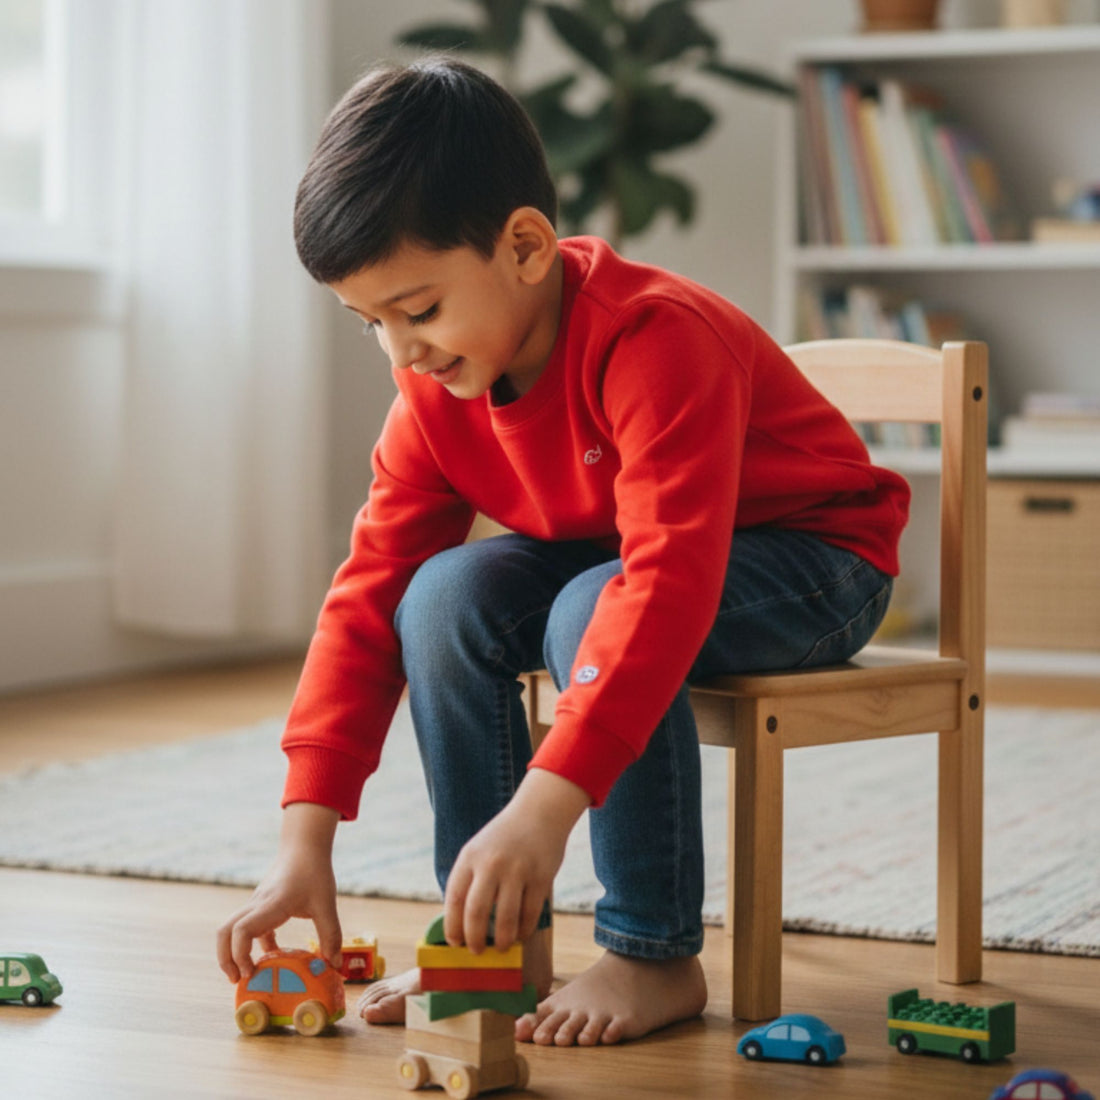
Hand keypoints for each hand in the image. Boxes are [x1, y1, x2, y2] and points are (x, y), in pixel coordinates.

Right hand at [216, 802, 341, 982]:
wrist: (304, 846)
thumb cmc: (314, 871)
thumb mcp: (326, 904)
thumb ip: (331, 935)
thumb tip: (335, 966)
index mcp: (270, 905)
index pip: (241, 931)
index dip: (239, 955)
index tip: (251, 972)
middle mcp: (257, 905)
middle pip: (224, 932)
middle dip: (225, 959)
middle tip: (238, 980)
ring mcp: (256, 904)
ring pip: (230, 928)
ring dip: (233, 952)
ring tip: (248, 973)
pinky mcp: (261, 905)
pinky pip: (248, 927)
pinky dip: (252, 943)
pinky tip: (270, 954)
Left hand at [444, 768, 590, 952]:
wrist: (539, 812)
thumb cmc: (505, 837)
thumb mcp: (479, 850)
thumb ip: (470, 880)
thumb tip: (463, 923)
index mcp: (470, 857)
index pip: (454, 899)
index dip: (452, 927)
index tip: (455, 943)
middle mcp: (491, 864)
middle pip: (476, 913)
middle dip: (474, 939)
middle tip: (477, 951)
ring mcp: (517, 870)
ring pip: (505, 919)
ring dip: (502, 940)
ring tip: (501, 947)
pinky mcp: (541, 877)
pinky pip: (530, 913)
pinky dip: (524, 930)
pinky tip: (521, 934)